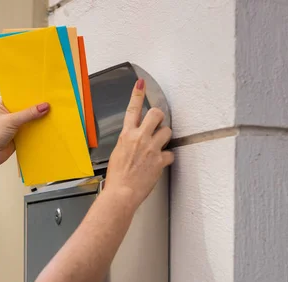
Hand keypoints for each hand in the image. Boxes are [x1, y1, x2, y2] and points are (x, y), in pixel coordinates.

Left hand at [0, 97, 49, 167]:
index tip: (43, 92)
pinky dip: (37, 130)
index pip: (19, 96)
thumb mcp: (11, 120)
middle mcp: (8, 112)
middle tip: (50, 102)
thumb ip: (28, 114)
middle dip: (36, 107)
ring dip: (37, 119)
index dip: (30, 94)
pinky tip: (46, 127)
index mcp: (2, 103)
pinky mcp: (18, 135)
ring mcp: (13, 124)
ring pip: (29, 119)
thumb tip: (44, 106)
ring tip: (52, 113)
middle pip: (26, 107)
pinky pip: (30, 130)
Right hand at [105, 79, 173, 207]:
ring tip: (157, 148)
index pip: (132, 109)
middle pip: (156, 114)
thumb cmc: (117, 178)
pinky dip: (166, 159)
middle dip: (159, 117)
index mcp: (126, 136)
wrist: (121, 193)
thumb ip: (128, 143)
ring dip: (165, 138)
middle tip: (158, 124)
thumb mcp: (118, 154)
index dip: (137, 94)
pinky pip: (170, 154)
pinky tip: (159, 164)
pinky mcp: (160, 160)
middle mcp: (139, 138)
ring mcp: (151, 148)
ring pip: (167, 132)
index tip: (141, 83)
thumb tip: (135, 142)